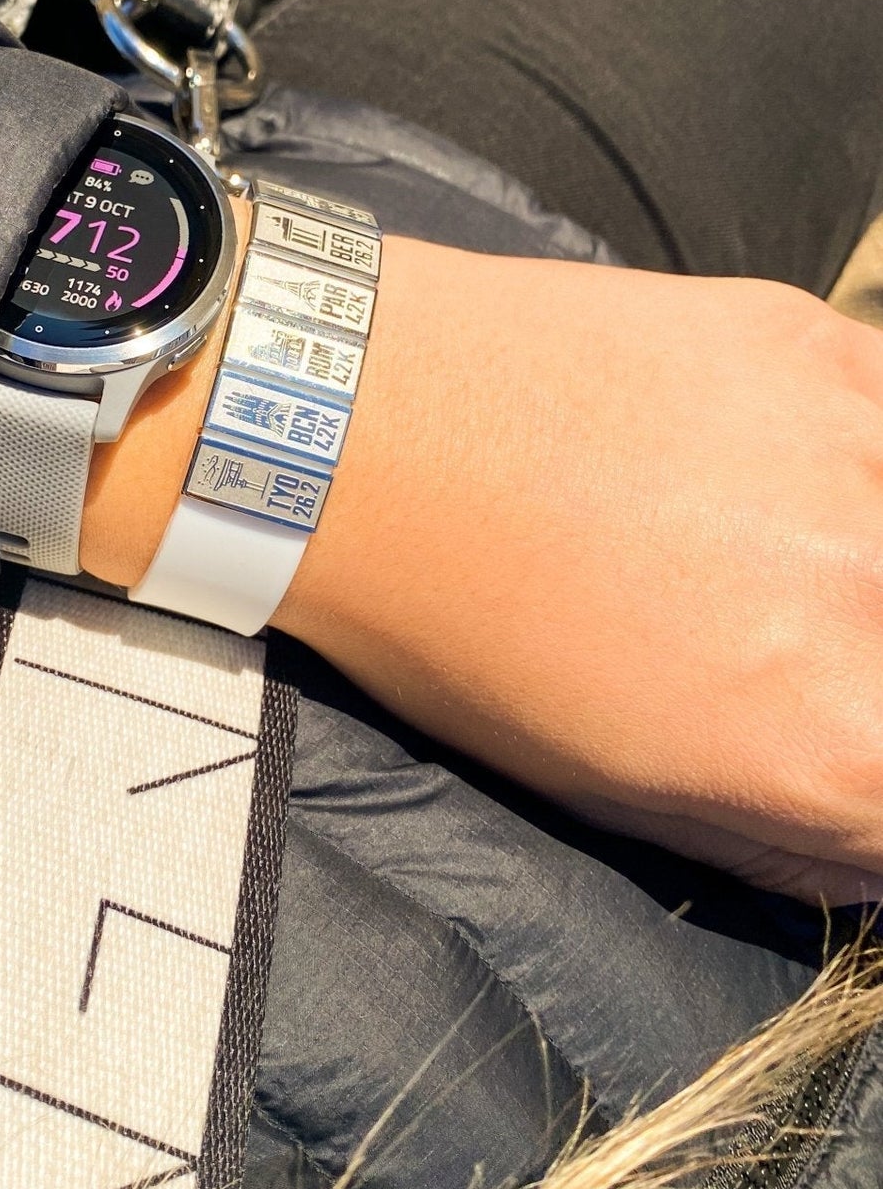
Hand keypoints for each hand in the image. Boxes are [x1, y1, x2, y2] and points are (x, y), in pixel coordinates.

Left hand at [86, 228, 882, 904]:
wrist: (358, 432)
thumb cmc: (453, 625)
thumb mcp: (608, 789)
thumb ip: (790, 831)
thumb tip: (878, 840)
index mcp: (828, 744)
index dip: (878, 787)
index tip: (836, 744)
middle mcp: (876, 602)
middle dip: (855, 677)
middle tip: (774, 652)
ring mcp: (863, 456)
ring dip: (852, 568)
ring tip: (751, 560)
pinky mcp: (823, 348)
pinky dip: (856, 467)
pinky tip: (779, 476)